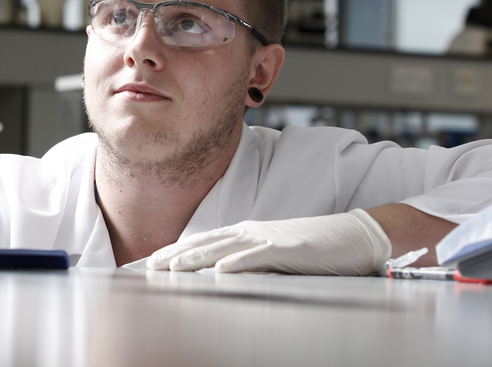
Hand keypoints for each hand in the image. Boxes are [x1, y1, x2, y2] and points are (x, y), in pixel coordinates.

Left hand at [145, 209, 391, 275]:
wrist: (356, 235)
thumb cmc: (315, 247)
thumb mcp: (274, 253)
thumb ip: (248, 259)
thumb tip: (219, 272)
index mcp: (246, 233)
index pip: (202, 241)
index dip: (175, 250)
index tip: (150, 262)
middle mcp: (252, 231)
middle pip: (205, 242)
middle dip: (174, 254)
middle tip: (148, 266)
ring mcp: (270, 238)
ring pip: (224, 247)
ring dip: (196, 258)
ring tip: (172, 268)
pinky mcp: (290, 248)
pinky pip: (259, 256)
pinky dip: (238, 262)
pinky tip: (220, 271)